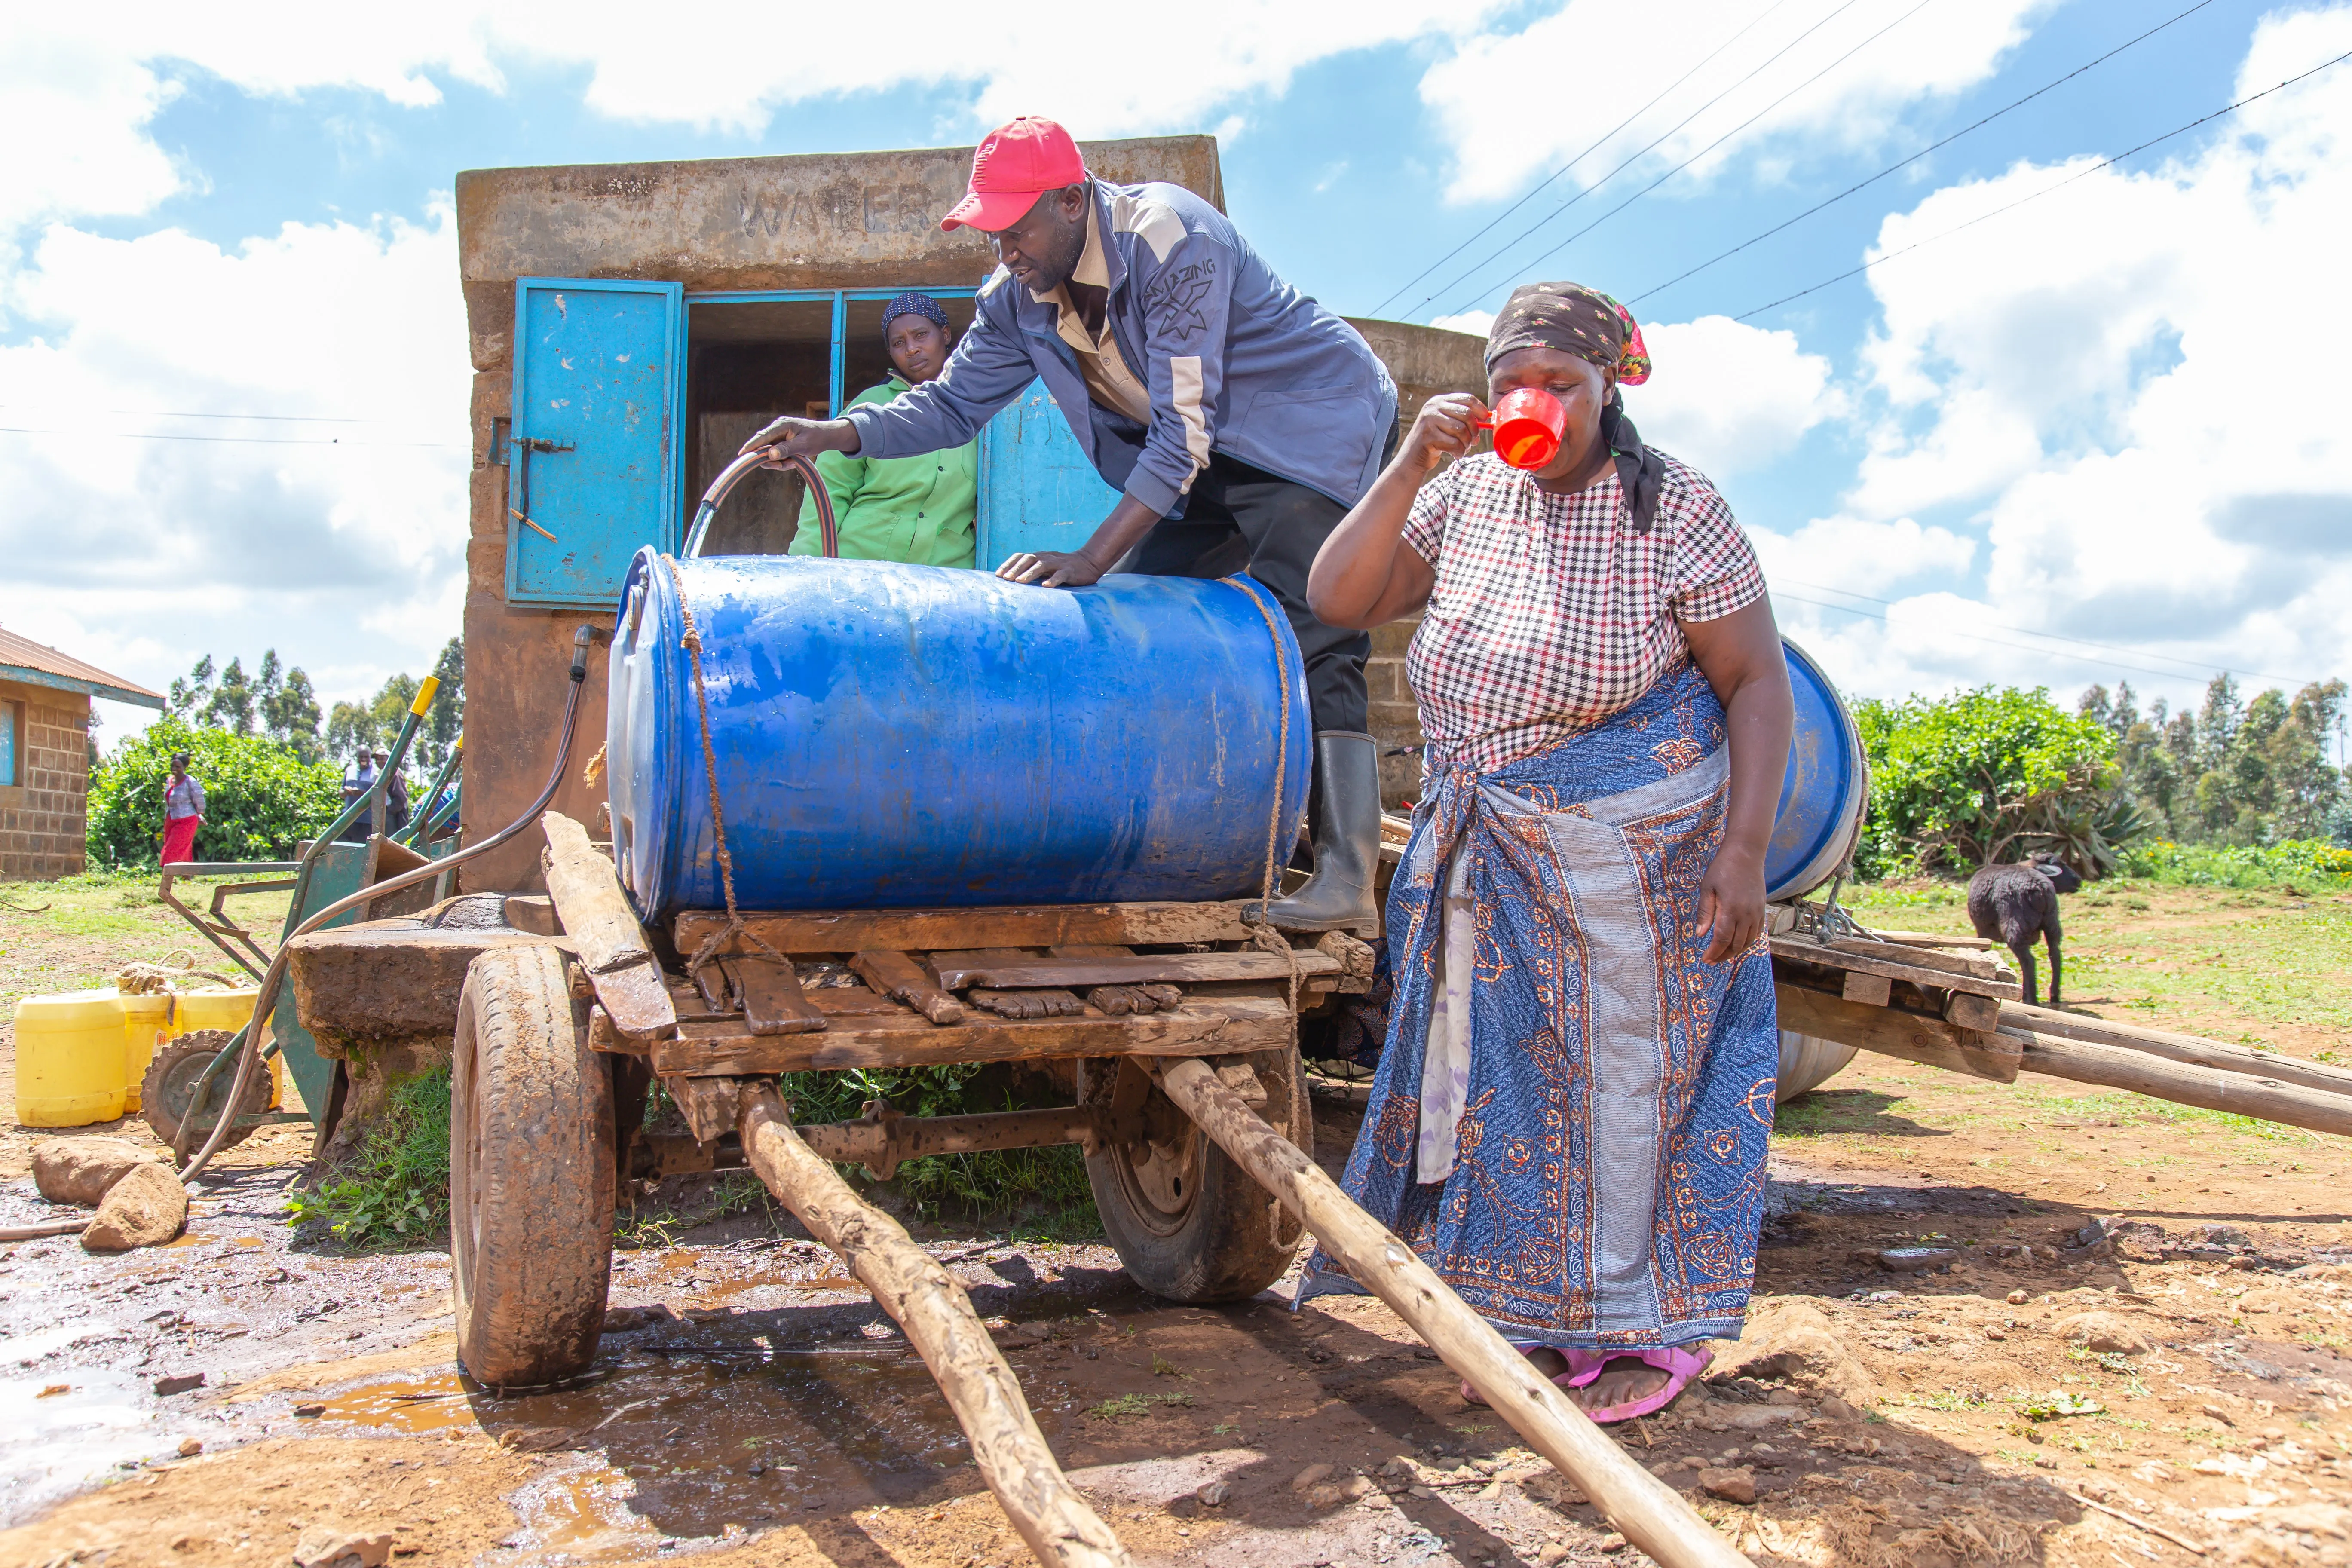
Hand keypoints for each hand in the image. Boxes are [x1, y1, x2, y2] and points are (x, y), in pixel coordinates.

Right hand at [737, 416, 858, 463]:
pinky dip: (783, 461)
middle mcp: (777, 429)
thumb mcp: (802, 445)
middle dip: (772, 460)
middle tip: (783, 466)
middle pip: (764, 447)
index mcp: (781, 425)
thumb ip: (786, 449)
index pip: (762, 436)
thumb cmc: (816, 438)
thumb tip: (770, 454)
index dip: (751, 446)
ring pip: (770, 454)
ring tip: (793, 463)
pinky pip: (776, 455)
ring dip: (779, 462)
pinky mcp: (781, 443)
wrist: (826, 437)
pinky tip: (794, 462)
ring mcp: (779, 436)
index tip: (741, 454)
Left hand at [996, 549, 1103, 587]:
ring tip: (1020, 582)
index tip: (997, 575)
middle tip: (1006, 579)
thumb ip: (1032, 571)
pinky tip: (1046, 586)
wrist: (1088, 562)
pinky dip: (1053, 580)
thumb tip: (1013, 581)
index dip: (1008, 564)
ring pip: (1042, 565)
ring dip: (1029, 573)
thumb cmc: (1062, 568)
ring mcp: (1058, 563)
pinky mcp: (1069, 571)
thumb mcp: (1046, 567)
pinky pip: (1060, 575)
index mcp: (1039, 556)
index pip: (1021, 556)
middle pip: (1028, 559)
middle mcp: (1047, 557)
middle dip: (1016, 569)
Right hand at [1401, 392, 1489, 472]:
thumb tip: (1485, 421)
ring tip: (1463, 448)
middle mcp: (1433, 408)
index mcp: (1440, 401)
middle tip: (1472, 440)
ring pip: (1461, 430)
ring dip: (1466, 443)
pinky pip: (1454, 444)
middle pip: (1466, 414)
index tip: (1484, 419)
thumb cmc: (1435, 440)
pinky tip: (1455, 454)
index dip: (1480, 409)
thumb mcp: (1447, 423)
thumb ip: (1463, 420)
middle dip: (1474, 430)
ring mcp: (1429, 421)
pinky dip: (1459, 452)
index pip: (1467, 398)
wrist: (1413, 456)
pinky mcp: (1428, 437)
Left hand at [1695, 842, 1766, 963]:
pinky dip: (1747, 942)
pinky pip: (1757, 933)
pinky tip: (1738, 944)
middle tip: (1711, 960)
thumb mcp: (1707, 888)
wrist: (1746, 854)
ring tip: (1723, 955)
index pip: (1723, 939)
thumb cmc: (1722, 868)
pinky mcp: (1762, 909)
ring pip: (1748, 941)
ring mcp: (1757, 912)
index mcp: (1731, 909)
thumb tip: (1700, 934)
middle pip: (1736, 944)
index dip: (1714, 952)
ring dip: (1735, 951)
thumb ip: (1705, 912)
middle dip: (1723, 955)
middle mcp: (1747, 914)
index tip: (1705, 959)